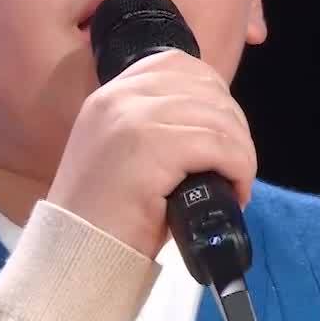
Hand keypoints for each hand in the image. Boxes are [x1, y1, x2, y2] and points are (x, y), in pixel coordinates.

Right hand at [45, 49, 256, 259]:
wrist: (78, 254)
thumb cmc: (107, 217)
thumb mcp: (124, 155)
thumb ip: (155, 127)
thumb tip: (215, 123)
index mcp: (111, 95)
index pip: (178, 66)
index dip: (213, 94)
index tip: (222, 133)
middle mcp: (119, 97)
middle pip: (205, 87)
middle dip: (234, 126)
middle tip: (235, 166)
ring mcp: (133, 118)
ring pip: (219, 117)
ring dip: (241, 152)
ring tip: (237, 183)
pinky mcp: (150, 147)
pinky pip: (219, 145)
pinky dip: (239, 168)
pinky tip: (236, 192)